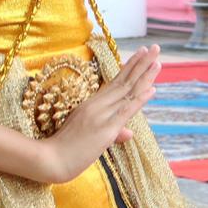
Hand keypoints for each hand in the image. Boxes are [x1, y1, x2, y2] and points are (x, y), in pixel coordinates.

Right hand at [36, 47, 159, 183]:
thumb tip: (128, 133)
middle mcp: (97, 105)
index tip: (140, 54)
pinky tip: (152, 88)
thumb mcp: (88, 137)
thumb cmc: (63, 151)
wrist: (50, 159)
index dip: (129, 68)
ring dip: (144, 75)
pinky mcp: (106, 129)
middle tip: (154, 47)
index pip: (115, 83)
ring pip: (127, 91)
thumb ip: (110, 132)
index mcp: (91, 105)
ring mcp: (102, 115)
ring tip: (157, 59)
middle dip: (141, 64)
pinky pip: (126, 110)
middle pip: (124, 81)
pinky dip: (140, 98)